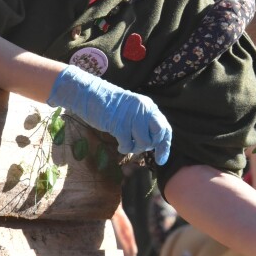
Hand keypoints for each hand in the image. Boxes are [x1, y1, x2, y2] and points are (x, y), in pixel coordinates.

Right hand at [48, 65, 171, 164]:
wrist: (90, 95)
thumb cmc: (110, 106)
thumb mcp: (133, 110)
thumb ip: (144, 122)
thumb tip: (153, 143)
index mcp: (148, 106)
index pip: (165, 128)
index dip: (165, 146)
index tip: (161, 160)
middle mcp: (144, 110)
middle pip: (158, 134)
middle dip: (151, 145)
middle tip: (138, 145)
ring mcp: (132, 116)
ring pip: (144, 142)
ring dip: (135, 148)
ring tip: (126, 144)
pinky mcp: (119, 124)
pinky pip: (128, 144)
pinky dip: (124, 148)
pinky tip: (120, 146)